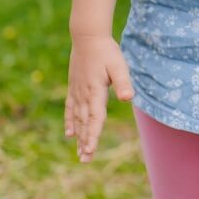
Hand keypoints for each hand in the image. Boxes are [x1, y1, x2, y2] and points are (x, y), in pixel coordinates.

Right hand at [65, 35, 133, 161]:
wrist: (87, 37)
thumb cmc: (106, 52)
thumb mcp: (118, 65)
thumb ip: (123, 82)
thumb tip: (128, 98)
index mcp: (95, 92)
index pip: (95, 118)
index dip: (93, 135)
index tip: (90, 151)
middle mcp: (84, 95)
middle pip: (85, 123)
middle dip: (85, 142)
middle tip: (85, 161)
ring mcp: (77, 92)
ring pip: (78, 119)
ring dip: (79, 137)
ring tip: (80, 154)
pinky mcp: (75, 88)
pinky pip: (71, 109)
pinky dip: (70, 122)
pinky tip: (70, 134)